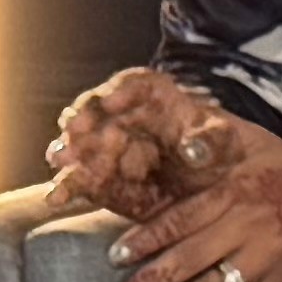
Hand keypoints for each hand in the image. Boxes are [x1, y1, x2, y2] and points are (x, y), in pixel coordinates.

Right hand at [47, 67, 219, 215]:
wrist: (216, 184)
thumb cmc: (220, 152)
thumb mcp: (225, 142)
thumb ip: (212, 142)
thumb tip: (193, 149)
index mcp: (155, 97)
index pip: (133, 84)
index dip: (118, 92)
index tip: (109, 103)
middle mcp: (125, 117)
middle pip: (96, 112)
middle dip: (83, 121)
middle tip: (75, 131)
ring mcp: (110, 148)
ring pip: (81, 145)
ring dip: (69, 152)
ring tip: (61, 160)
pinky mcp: (103, 180)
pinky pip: (79, 181)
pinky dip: (66, 188)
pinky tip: (56, 197)